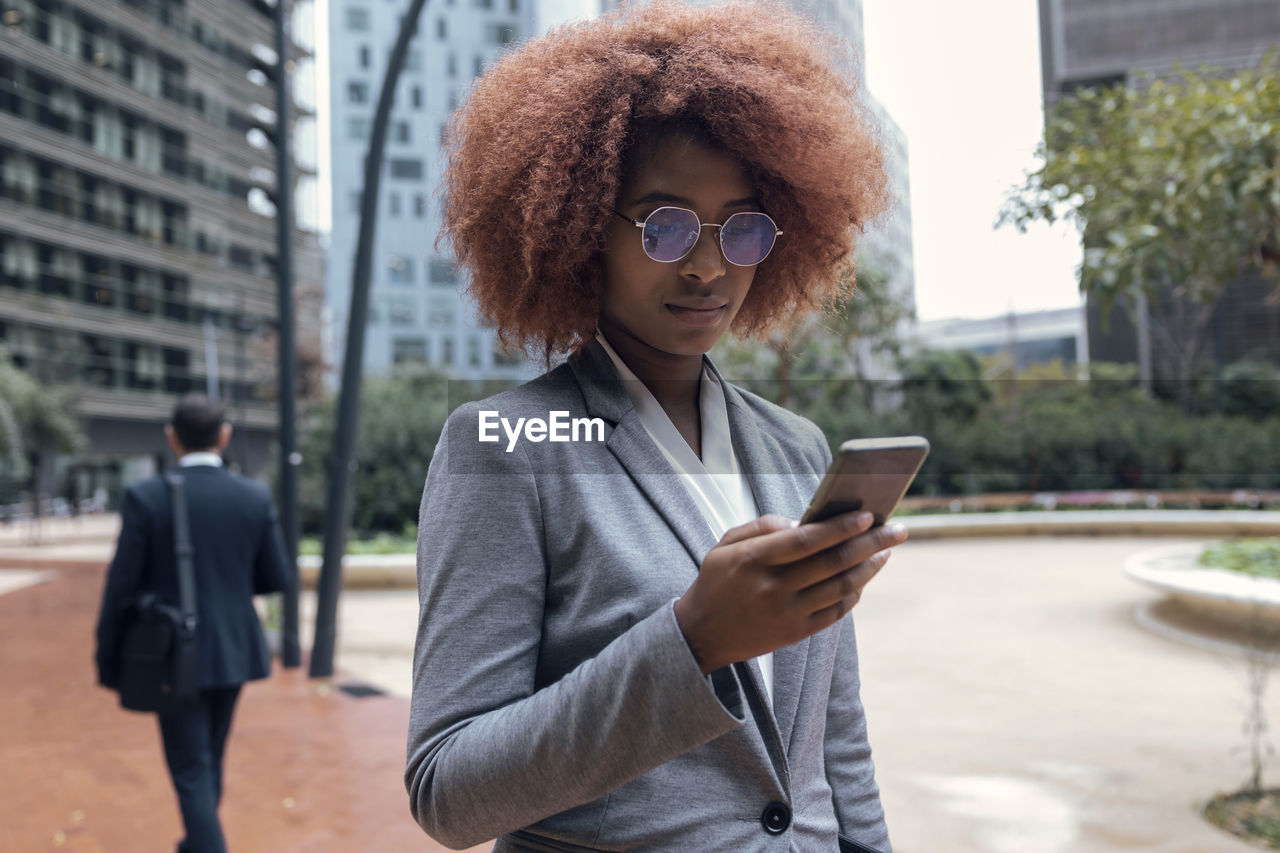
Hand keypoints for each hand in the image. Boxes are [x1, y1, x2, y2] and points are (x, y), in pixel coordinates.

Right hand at [673, 511, 906, 673]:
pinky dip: (855, 592)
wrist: (701, 635)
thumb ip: (761, 527)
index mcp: (754, 561)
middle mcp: (773, 589)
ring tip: (886, 551)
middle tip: (896, 529)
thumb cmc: (717, 581)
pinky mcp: (796, 634)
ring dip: (870, 567)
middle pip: (833, 562)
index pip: (807, 540)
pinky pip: (836, 612)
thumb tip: (803, 521)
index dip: (840, 527)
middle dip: (870, 543)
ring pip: (841, 587)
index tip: (868, 514)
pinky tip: (865, 576)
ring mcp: (787, 614)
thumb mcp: (725, 546)